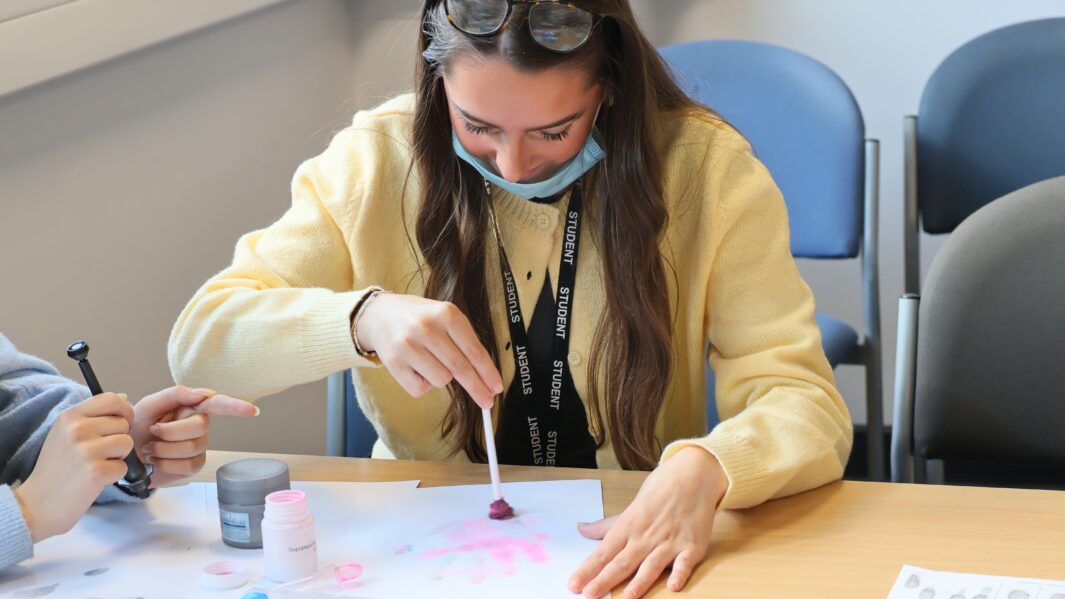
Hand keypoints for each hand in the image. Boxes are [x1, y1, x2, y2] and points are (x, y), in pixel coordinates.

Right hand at [14, 393, 135, 541]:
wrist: (38, 504)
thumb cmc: (56, 468)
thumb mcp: (65, 434)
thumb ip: (93, 416)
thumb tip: (125, 398)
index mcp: (70, 416)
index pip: (112, 399)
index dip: (124, 411)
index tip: (121, 423)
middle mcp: (77, 429)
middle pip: (124, 423)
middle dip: (118, 439)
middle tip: (99, 454)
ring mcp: (86, 450)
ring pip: (127, 443)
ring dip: (119, 457)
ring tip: (97, 464)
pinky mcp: (96, 471)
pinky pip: (124, 467)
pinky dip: (115, 475)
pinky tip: (96, 479)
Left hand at [130, 386, 257, 486]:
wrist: (122, 453)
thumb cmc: (137, 426)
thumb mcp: (148, 404)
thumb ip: (176, 395)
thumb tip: (206, 392)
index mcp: (191, 408)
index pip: (218, 404)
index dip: (235, 407)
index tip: (253, 411)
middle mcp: (199, 426)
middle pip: (200, 427)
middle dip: (170, 431)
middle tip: (153, 432)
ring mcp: (198, 447)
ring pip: (191, 448)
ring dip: (163, 449)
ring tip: (151, 448)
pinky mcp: (193, 466)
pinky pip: (188, 465)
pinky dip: (166, 463)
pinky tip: (157, 460)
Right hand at [356, 293, 503, 407]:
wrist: (378, 315)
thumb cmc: (420, 318)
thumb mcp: (444, 317)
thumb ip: (465, 341)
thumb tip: (486, 377)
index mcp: (446, 313)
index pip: (473, 350)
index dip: (488, 372)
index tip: (497, 387)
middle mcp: (426, 327)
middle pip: (460, 368)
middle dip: (477, 388)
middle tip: (487, 402)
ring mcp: (408, 345)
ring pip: (441, 380)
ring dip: (442, 377)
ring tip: (430, 360)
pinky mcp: (393, 362)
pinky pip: (420, 388)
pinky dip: (423, 384)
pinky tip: (416, 367)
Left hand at [568, 447, 728, 597]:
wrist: (692, 474)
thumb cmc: (659, 491)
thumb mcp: (629, 508)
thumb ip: (605, 526)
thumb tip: (580, 529)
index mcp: (628, 527)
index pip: (603, 552)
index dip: (588, 570)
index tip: (573, 585)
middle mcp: (646, 536)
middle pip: (623, 561)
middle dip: (605, 580)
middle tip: (589, 595)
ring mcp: (669, 541)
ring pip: (652, 564)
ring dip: (641, 581)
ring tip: (628, 596)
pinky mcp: (692, 545)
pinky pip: (685, 562)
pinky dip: (679, 573)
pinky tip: (673, 586)